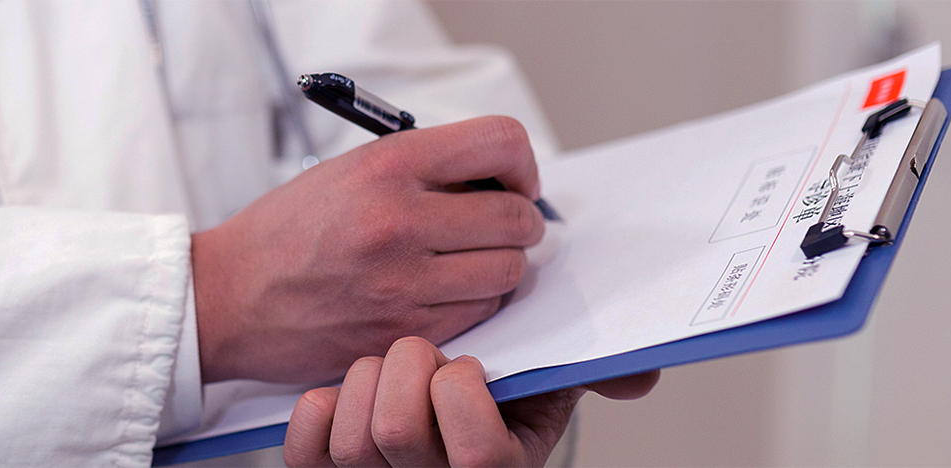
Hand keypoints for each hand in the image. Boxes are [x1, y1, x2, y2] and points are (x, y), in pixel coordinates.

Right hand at [191, 116, 547, 382]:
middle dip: (519, 221)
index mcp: (388, 165)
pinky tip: (446, 291)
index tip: (513, 180)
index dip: (521, 164)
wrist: (227, 297)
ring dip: (500, 266)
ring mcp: (403, 282)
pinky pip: (480, 312)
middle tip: (499, 225)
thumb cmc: (287, 231)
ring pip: (507, 271)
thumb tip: (497, 178)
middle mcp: (399, 220)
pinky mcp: (403, 331)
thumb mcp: (350, 170)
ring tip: (468, 261)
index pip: (500, 143)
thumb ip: (424, 167)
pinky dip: (475, 301)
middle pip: (516, 217)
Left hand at [283, 337, 659, 466]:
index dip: (462, 393)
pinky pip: (307, 444)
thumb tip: (643, 376)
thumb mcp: (546, 390)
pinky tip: (343, 391)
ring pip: (352, 439)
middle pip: (399, 434)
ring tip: (387, 370)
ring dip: (364, 380)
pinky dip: (319, 403)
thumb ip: (584, 373)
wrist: (429, 434)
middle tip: (422, 352)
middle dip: (407, 366)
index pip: (477, 455)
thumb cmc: (490, 403)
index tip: (467, 365)